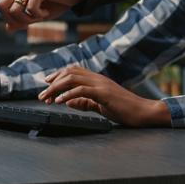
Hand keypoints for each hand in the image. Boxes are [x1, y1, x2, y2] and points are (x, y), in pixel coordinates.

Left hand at [0, 0, 89, 31]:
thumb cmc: (56, 2)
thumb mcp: (37, 15)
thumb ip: (22, 20)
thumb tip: (8, 28)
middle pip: (0, 6)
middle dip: (12, 20)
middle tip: (27, 21)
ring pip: (14, 11)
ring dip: (27, 19)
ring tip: (39, 16)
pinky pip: (29, 9)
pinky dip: (38, 16)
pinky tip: (45, 12)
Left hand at [37, 65, 169, 126]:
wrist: (142, 112)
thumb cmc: (124, 110)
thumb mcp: (99, 105)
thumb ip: (84, 102)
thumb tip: (68, 101)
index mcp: (97, 80)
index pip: (73, 71)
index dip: (57, 75)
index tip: (46, 84)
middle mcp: (97, 78)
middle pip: (69, 73)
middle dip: (53, 82)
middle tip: (42, 95)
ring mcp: (101, 84)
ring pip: (72, 79)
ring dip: (56, 88)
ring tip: (46, 97)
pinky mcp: (104, 93)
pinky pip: (82, 90)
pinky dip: (68, 95)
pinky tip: (60, 101)